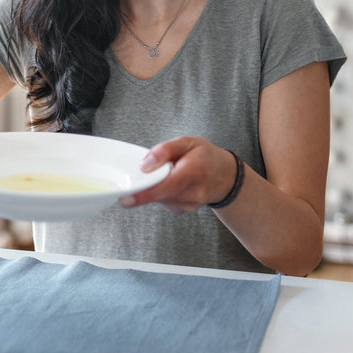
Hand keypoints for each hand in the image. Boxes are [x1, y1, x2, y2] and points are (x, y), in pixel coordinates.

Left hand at [119, 136, 237, 214]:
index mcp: (194, 171)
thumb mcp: (188, 142)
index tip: (126, 199)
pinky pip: (162, 201)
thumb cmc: (206, 157)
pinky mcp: (182, 210)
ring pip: (158, 198)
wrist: (226, 177)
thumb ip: (165, 150)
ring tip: (170, 174)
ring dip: (156, 186)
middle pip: (159, 193)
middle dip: (147, 184)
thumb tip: (145, 165)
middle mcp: (193, 192)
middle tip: (148, 172)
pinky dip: (161, 192)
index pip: (167, 186)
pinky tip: (172, 183)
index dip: (144, 194)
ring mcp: (188, 204)